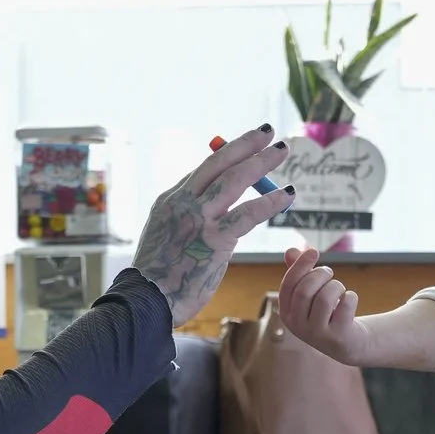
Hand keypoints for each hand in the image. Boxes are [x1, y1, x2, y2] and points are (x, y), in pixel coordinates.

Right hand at [131, 127, 295, 325]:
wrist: (146, 302)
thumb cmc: (158, 279)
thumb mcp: (164, 239)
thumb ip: (185, 223)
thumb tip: (208, 216)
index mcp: (170, 201)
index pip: (203, 170)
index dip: (227, 153)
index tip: (246, 144)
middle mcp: (183, 203)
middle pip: (219, 163)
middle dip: (246, 144)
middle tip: (267, 131)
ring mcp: (199, 219)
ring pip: (235, 180)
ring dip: (262, 162)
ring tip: (282, 149)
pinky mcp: (215, 240)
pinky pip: (249, 214)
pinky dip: (271, 202)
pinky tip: (288, 195)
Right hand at [275, 246, 372, 364]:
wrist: (348, 342)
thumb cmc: (327, 311)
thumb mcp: (312, 292)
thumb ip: (300, 272)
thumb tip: (290, 250)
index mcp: (287, 313)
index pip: (288, 285)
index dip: (300, 265)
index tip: (314, 252)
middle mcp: (297, 326)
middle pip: (304, 290)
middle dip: (320, 274)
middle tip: (330, 273)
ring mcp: (316, 334)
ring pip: (324, 298)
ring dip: (336, 285)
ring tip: (339, 288)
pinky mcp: (337, 337)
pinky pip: (344, 307)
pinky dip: (350, 296)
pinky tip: (350, 299)